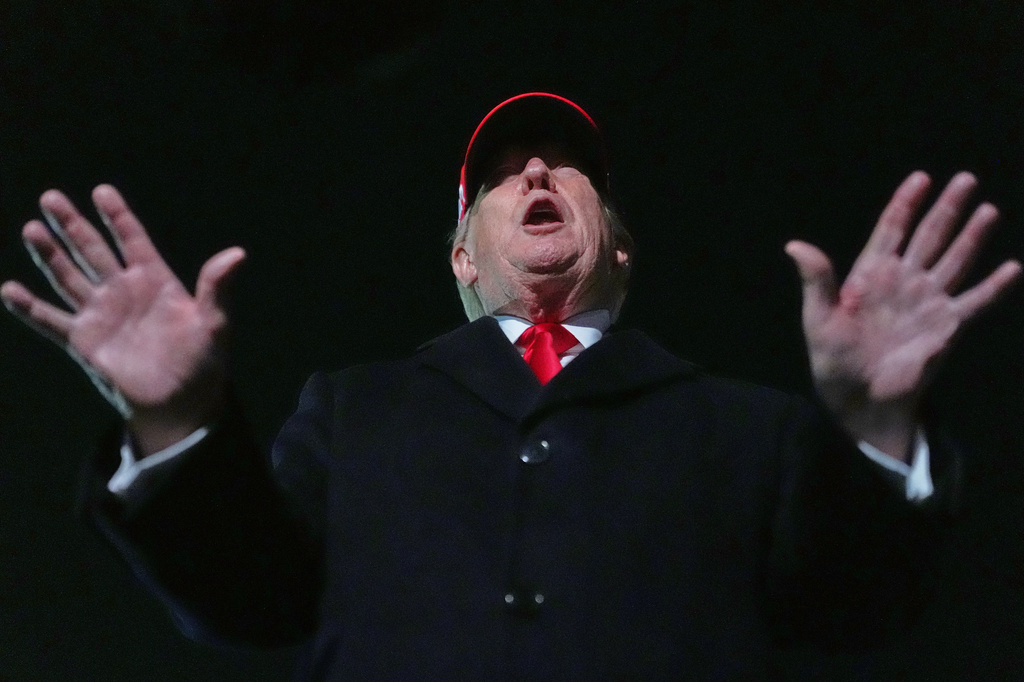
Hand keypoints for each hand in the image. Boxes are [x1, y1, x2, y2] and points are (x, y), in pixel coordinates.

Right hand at [1, 185, 245, 454]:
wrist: (181, 405)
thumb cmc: (202, 364)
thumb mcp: (214, 323)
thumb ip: (217, 287)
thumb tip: (238, 253)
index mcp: (156, 282)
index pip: (133, 240)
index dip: (118, 217)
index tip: (102, 191)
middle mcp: (124, 292)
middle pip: (93, 250)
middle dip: (73, 225)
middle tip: (52, 197)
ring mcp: (101, 315)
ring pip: (69, 276)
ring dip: (50, 255)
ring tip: (32, 229)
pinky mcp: (84, 342)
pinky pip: (52, 321)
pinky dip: (30, 308)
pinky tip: (11, 290)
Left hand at [785, 171, 1021, 460]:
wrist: (858, 398)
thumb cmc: (833, 359)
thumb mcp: (818, 318)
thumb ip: (816, 280)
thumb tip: (794, 245)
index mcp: (870, 275)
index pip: (891, 230)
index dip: (905, 204)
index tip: (920, 178)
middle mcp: (903, 281)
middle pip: (929, 237)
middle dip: (947, 209)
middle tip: (966, 179)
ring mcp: (927, 302)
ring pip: (955, 261)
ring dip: (972, 237)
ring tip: (988, 211)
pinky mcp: (946, 326)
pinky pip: (975, 302)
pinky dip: (994, 287)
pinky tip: (1012, 268)